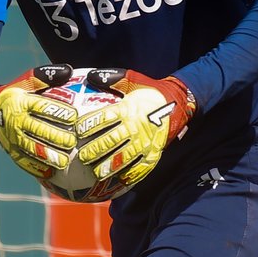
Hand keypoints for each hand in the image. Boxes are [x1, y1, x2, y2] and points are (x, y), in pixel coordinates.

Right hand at [0, 64, 77, 179]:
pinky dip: (36, 168)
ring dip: (47, 157)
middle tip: (72, 142)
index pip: (41, 106)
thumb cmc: (16, 93)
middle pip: (37, 130)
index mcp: (20, 102)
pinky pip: (23, 161)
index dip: (57, 111)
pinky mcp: (10, 150)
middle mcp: (14, 121)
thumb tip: (69, 70)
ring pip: (30, 149)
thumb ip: (46, 75)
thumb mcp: (27, 80)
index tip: (74, 117)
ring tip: (64, 162)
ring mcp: (11, 138)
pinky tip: (50, 173)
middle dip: (55, 137)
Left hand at [75, 68, 196, 188]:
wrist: (178, 102)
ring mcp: (146, 142)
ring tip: (97, 172)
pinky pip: (141, 166)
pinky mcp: (154, 152)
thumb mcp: (133, 79)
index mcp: (128, 109)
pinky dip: (130, 175)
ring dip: (109, 166)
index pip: (105, 118)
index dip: (90, 125)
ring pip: (124, 157)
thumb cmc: (151, 91)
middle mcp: (136, 126)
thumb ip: (113, 78)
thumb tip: (92, 76)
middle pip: (111, 141)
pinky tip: (119, 180)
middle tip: (83, 157)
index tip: (79, 131)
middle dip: (95, 150)